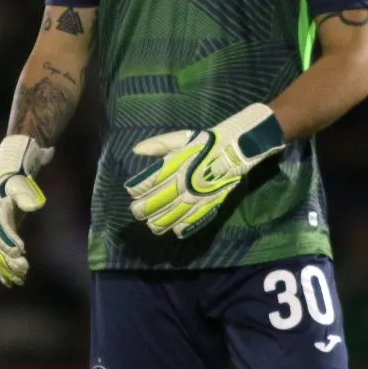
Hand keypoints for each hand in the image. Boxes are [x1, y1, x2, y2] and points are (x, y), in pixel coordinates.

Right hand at [0, 135, 53, 285]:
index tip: (21, 251)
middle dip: (9, 259)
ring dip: (7, 267)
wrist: (6, 179)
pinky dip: (2, 269)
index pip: (1, 228)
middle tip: (24, 270)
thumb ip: (27, 196)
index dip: (10, 240)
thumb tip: (35, 205)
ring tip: (21, 280)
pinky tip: (10, 282)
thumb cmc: (18, 181)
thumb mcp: (23, 185)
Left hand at [124, 103, 284, 238]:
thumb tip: (136, 150)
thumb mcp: (181, 138)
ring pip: (170, 217)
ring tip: (151, 224)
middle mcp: (183, 184)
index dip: (136, 190)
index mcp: (174, 166)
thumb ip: (158, 144)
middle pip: (155, 203)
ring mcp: (196, 197)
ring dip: (157, 223)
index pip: (147, 183)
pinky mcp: (208, 205)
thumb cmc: (206, 143)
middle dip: (141, 209)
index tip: (132, 191)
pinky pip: (192, 221)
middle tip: (136, 211)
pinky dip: (181, 228)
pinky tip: (174, 230)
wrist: (236, 149)